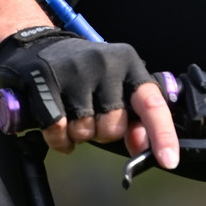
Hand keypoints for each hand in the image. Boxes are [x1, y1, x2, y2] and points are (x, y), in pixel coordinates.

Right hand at [0, 28, 178, 168]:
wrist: (36, 46)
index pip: (151, 102)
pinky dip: (58, 139)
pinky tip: (57, 128)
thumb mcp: (115, 85)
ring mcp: (74, 70)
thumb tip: (143, 147)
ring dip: (78, 135)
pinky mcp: (45, 79)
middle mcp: (104, 63)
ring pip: (84, 131)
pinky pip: (57, 130)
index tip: (169, 160)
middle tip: (91, 115)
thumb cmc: (83, 73)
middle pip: (113, 126)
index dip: (162, 133)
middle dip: (102, 132)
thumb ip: (134, 116)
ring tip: (72, 114)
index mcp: (128, 64)